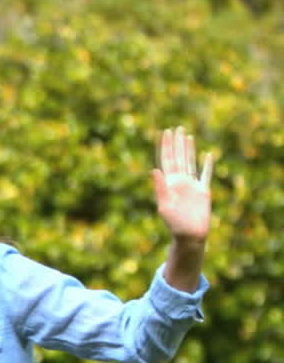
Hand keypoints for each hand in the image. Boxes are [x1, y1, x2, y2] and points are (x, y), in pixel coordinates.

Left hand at [152, 126, 212, 245]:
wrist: (189, 235)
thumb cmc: (174, 223)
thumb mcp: (164, 205)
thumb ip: (160, 187)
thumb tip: (154, 170)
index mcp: (169, 183)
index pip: (166, 160)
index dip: (165, 146)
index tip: (164, 132)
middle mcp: (179, 181)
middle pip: (178, 157)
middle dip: (176, 143)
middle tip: (176, 128)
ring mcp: (191, 185)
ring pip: (190, 162)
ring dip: (189, 149)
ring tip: (187, 136)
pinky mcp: (203, 191)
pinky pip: (205, 174)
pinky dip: (207, 165)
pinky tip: (207, 154)